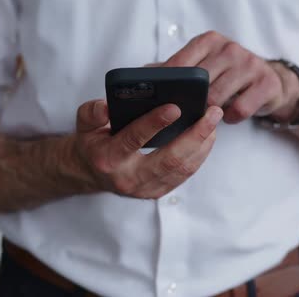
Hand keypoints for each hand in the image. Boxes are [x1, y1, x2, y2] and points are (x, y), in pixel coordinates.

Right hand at [71, 100, 222, 198]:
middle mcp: (128, 178)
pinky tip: (208, 137)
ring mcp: (145, 189)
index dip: (154, 123)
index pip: (133, 140)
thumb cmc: (92, 141)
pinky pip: (184, 174)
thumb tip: (106, 107)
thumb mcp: (84, 123)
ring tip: (214, 121)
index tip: (175, 107)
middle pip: (169, 160)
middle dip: (195, 135)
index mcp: (108, 158)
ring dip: (203, 144)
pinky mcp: (158, 192)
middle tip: (211, 112)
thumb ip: (92, 112)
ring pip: (182, 169)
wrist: (91, 171)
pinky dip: (200, 155)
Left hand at [162, 31, 298, 123]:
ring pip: (217, 98)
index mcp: (209, 41)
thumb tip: (141, 74)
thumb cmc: (227, 75)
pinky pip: (239, 110)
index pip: (181, 63)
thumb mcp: (202, 65)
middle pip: (199, 83)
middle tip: (185, 113)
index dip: (169, 84)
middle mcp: (230, 48)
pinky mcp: (266, 83)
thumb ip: (174, 68)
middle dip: (190, 102)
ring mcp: (250, 64)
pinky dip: (231, 117)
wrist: (270, 81)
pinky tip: (231, 115)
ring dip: (210, 112)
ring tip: (209, 113)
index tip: (158, 100)